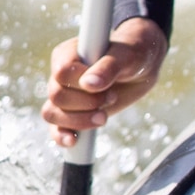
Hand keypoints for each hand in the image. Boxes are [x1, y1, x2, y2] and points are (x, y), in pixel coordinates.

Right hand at [42, 16, 166, 144]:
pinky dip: (62, 136)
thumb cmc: (134, 52)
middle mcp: (61, 75)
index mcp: (68, 54)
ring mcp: (66, 95)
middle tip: (112, 97)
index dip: (82, 83)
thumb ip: (108, 67)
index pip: (62, 73)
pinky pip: (56, 128)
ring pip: (52, 113)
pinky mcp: (74, 112)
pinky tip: (73, 141)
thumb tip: (89, 84)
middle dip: (87, 103)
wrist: (142, 66)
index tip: (105, 83)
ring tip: (104, 117)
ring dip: (79, 120)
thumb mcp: (126, 55)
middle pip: (57, 96)